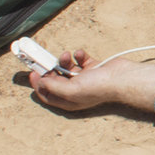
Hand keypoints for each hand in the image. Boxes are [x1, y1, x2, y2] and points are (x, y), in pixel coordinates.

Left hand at [31, 49, 154, 112]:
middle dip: (50, 70)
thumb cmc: (99, 88)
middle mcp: (75, 91)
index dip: (38, 84)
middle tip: (44, 59)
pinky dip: (78, 56)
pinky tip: (80, 54)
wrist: (122, 78)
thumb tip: (41, 81)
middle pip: (55, 80)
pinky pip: (80, 60)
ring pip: (67, 68)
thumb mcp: (71, 90)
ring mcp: (84, 79)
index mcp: (69, 100)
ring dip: (64, 60)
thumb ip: (54, 86)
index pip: (47, 94)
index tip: (33, 72)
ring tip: (68, 55)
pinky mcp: (92, 68)